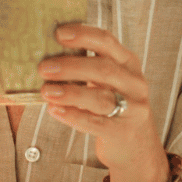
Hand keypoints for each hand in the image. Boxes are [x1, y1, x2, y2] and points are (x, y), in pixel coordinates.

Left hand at [38, 24, 169, 181]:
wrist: (137, 148)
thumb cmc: (115, 106)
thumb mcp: (109, 81)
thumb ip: (88, 66)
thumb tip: (48, 54)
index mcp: (128, 63)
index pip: (107, 41)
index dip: (83, 35)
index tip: (58, 33)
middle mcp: (134, 83)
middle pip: (103, 69)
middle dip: (71, 66)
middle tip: (44, 68)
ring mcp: (133, 108)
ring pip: (100, 97)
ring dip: (70, 93)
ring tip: (46, 91)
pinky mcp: (123, 131)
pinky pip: (96, 123)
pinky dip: (73, 116)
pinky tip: (55, 110)